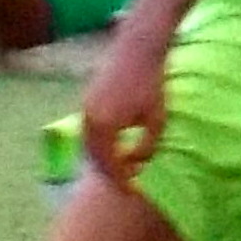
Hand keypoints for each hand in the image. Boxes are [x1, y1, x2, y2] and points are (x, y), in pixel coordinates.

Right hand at [79, 30, 170, 187]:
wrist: (137, 49)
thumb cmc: (152, 83)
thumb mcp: (157, 119)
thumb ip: (147, 145)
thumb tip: (137, 164)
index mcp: (103, 128)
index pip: (109, 165)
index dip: (121, 180)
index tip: (134, 191)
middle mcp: (87, 121)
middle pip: (93, 158)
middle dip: (109, 173)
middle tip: (126, 184)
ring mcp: (84, 110)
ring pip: (88, 146)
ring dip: (102, 160)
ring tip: (121, 169)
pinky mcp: (86, 102)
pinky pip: (88, 133)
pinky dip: (98, 146)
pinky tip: (114, 148)